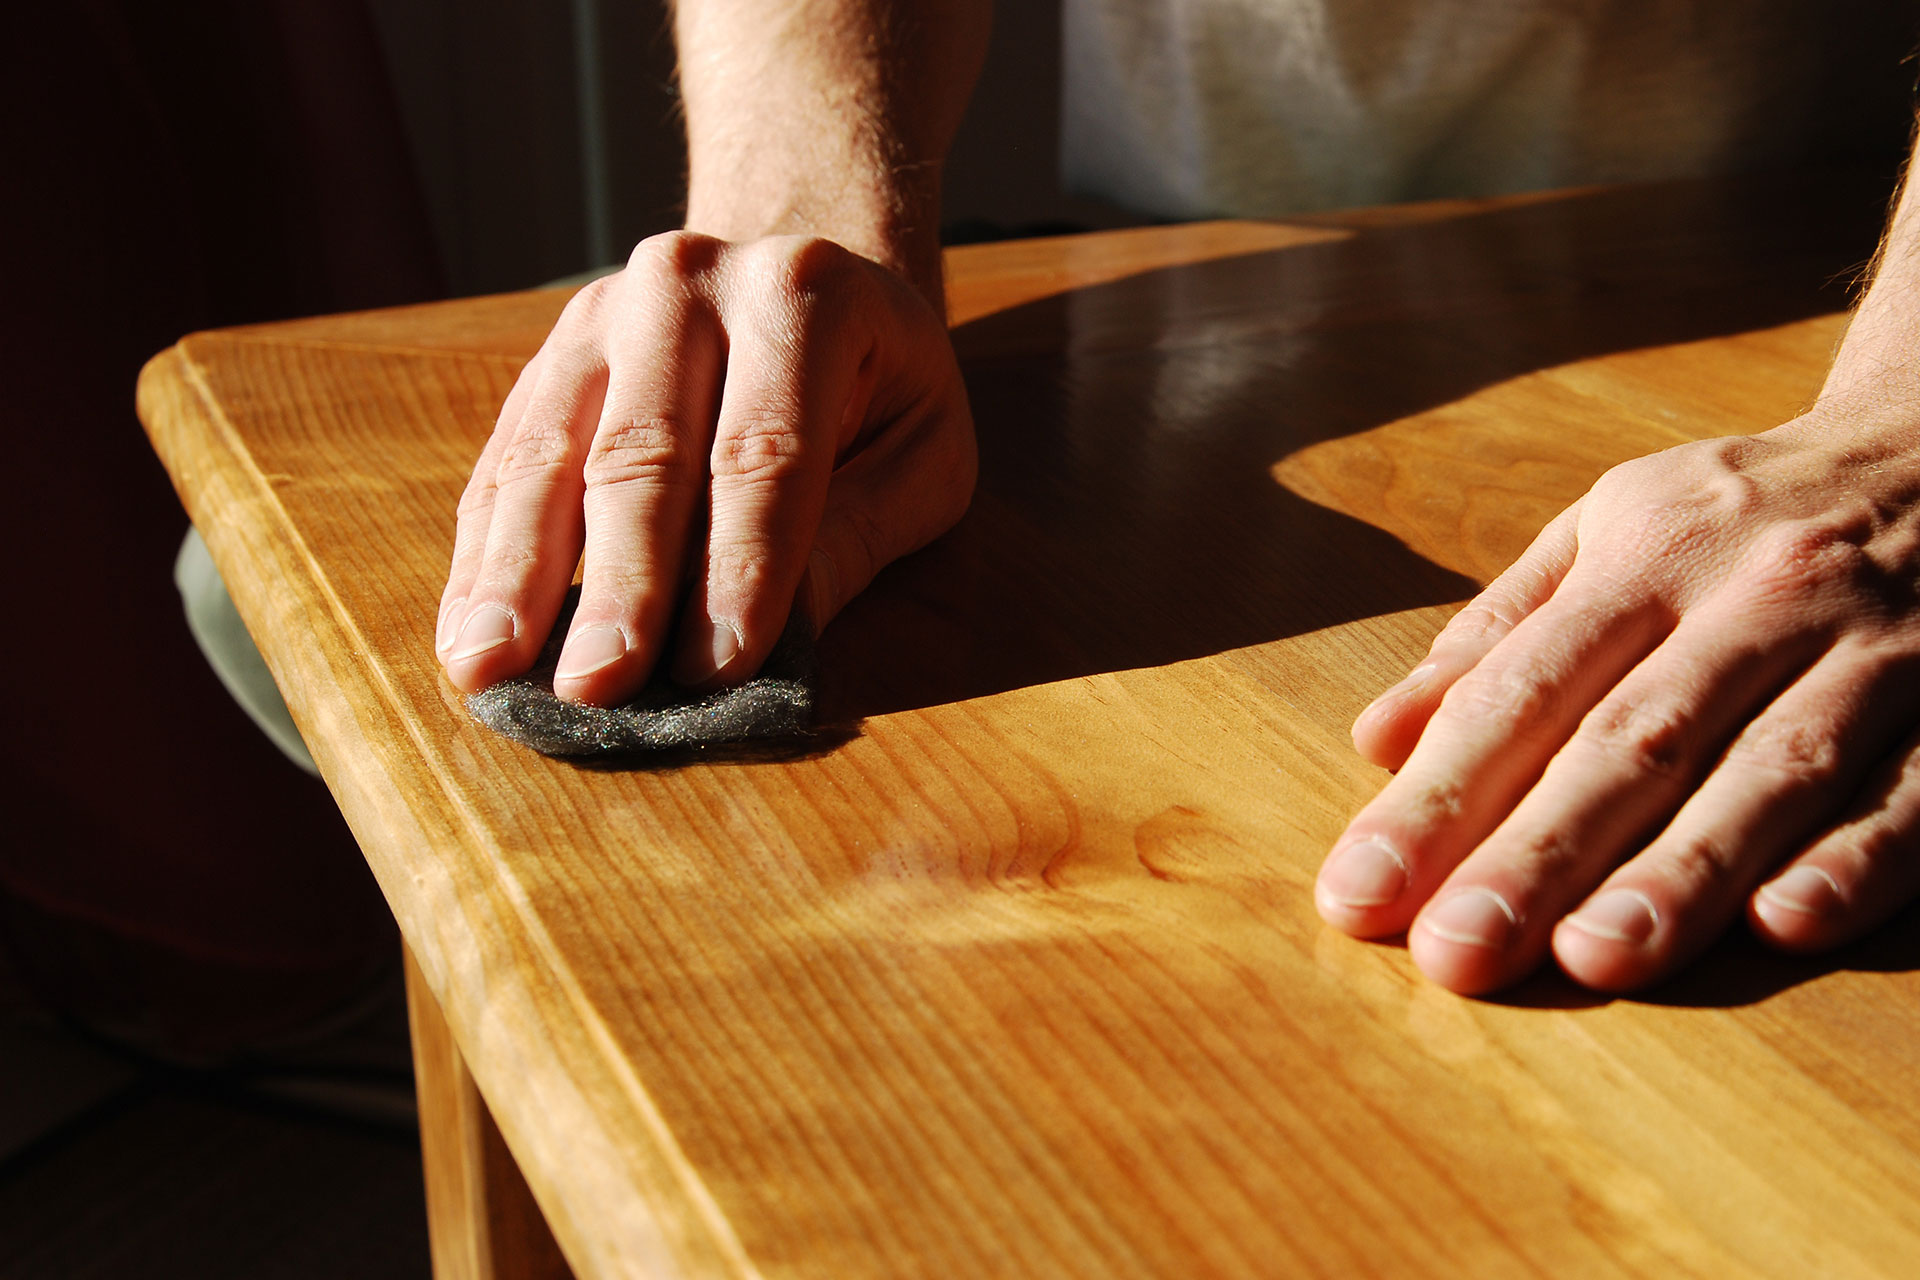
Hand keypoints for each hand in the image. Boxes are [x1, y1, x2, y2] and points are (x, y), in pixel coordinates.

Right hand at [435, 231, 975, 703]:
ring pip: (550, 455)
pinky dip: (482, 556)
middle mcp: (688, 284)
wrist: (811, 287)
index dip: (740, 568)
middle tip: (597, 687)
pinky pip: (504, 463)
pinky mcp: (550, 358)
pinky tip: (467, 634)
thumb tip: (778, 642)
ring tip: (488, 668)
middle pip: (645, 453)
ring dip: (516, 575)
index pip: (766, 452)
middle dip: (621, 583)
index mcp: (804, 295)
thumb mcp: (924, 455)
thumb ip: (859, 535)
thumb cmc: (882, 390)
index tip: (716, 670)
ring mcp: (602, 313)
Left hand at [1317, 410, 1919, 992]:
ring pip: (1769, 769)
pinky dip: (1854, 855)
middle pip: (1632, 739)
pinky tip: (1786, 925)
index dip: (1436, 797)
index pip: (1519, 692)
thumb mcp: (1609, 527)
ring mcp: (1873, 649)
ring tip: (1595, 958)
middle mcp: (1753, 596)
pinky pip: (1913, 789)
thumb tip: (1376, 739)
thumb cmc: (1740, 512)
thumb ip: (1497, 632)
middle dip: (1537, 852)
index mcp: (1646, 554)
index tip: (1358, 893)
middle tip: (1455, 952)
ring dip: (1683, 869)